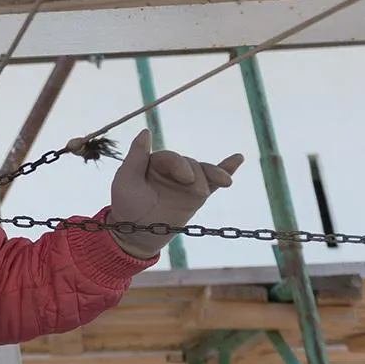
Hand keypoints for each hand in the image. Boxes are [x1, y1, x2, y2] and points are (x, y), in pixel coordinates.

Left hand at [107, 131, 242, 258]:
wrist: (136, 232)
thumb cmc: (126, 205)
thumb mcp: (126, 180)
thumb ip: (137, 156)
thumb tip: (146, 131)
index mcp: (154, 162)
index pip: (172, 157)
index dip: (180, 165)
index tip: (185, 178)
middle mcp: (172, 170)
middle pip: (191, 164)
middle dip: (197, 175)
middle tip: (197, 191)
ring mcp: (186, 183)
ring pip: (204, 172)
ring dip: (215, 174)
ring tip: (224, 182)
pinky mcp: (196, 196)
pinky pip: (213, 181)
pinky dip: (226, 169)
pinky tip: (238, 158)